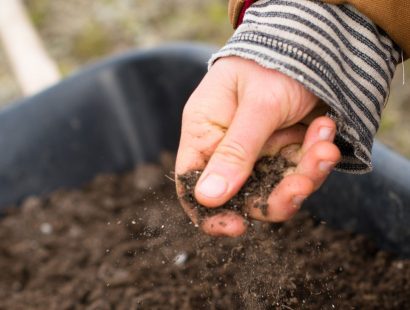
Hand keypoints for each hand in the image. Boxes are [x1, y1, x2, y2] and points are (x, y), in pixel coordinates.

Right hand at [175, 56, 339, 235]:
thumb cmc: (271, 63)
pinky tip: (325, 128)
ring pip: (277, 187)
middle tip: (303, 183)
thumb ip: (235, 151)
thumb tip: (206, 199)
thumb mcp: (256, 106)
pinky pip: (299, 171)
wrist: (310, 43)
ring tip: (325, 146)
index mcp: (204, 132)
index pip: (192, 183)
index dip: (209, 213)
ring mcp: (258, 151)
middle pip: (242, 194)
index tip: (237, 227)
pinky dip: (316, 156)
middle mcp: (228, 147)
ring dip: (305, 173)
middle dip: (277, 195)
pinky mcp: (285, 150)